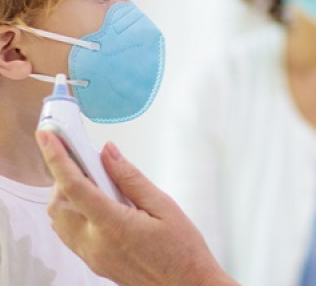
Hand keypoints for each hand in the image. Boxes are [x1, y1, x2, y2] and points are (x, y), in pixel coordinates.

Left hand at [36, 131, 238, 285]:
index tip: (49, 137)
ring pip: (59, 219)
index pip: (74, 186)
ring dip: (67, 195)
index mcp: (113, 225)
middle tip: (88, 160)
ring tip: (94, 181)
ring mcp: (92, 256)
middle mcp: (95, 243)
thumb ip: (131, 178)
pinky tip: (96, 203)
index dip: (57, 158)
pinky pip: (69, 233)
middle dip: (65, 176)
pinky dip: (72, 212)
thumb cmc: (182, 250)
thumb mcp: (163, 207)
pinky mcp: (94, 262)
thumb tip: (109, 153)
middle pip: (59, 203)